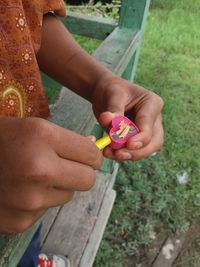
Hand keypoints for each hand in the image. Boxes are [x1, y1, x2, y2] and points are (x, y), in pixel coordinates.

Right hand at [0, 117, 101, 233]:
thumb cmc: (1, 139)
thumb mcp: (33, 128)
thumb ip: (67, 139)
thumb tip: (95, 148)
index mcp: (42, 137)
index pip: (92, 154)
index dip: (91, 154)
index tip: (85, 154)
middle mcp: (38, 169)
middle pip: (88, 180)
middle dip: (81, 172)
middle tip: (66, 166)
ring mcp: (28, 200)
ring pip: (68, 195)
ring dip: (58, 186)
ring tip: (34, 176)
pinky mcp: (20, 221)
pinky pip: (46, 208)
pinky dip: (40, 200)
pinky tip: (20, 190)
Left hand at [92, 75, 163, 160]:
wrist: (106, 93)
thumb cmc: (112, 90)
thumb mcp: (113, 95)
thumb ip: (113, 110)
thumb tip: (109, 121)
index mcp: (152, 103)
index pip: (149, 125)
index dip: (141, 138)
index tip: (129, 144)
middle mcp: (154, 119)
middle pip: (154, 142)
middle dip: (137, 152)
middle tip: (118, 154)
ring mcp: (147, 131)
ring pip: (146, 150)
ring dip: (128, 155)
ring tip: (108, 153)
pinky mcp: (137, 139)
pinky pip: (134, 151)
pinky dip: (122, 154)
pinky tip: (108, 152)